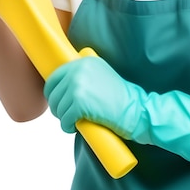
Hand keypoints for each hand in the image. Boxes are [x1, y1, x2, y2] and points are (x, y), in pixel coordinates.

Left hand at [44, 52, 189, 162]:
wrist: (136, 109)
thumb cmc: (120, 97)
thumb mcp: (102, 75)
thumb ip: (83, 74)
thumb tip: (60, 84)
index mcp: (84, 61)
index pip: (54, 77)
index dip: (54, 94)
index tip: (61, 103)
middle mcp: (79, 69)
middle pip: (53, 94)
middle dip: (59, 108)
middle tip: (71, 115)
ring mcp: (78, 85)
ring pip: (57, 108)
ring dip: (64, 119)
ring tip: (78, 120)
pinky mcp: (79, 103)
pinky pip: (64, 120)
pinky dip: (68, 127)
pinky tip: (78, 126)